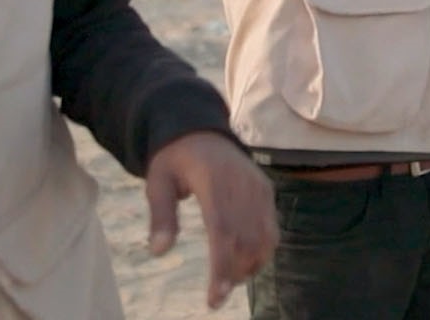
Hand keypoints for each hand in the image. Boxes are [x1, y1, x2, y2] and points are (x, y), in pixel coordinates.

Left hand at [144, 131, 278, 309]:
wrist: (201, 131)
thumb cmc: (175, 161)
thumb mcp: (158, 182)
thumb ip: (160, 216)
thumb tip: (158, 252)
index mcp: (214, 182)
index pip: (224, 232)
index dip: (222, 269)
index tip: (214, 299)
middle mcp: (243, 186)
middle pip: (248, 241)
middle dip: (235, 274)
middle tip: (216, 292)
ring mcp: (259, 188)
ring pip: (265, 238)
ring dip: (251, 265)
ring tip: (230, 278)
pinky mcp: (267, 191)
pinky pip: (272, 228)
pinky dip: (262, 250)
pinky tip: (244, 260)